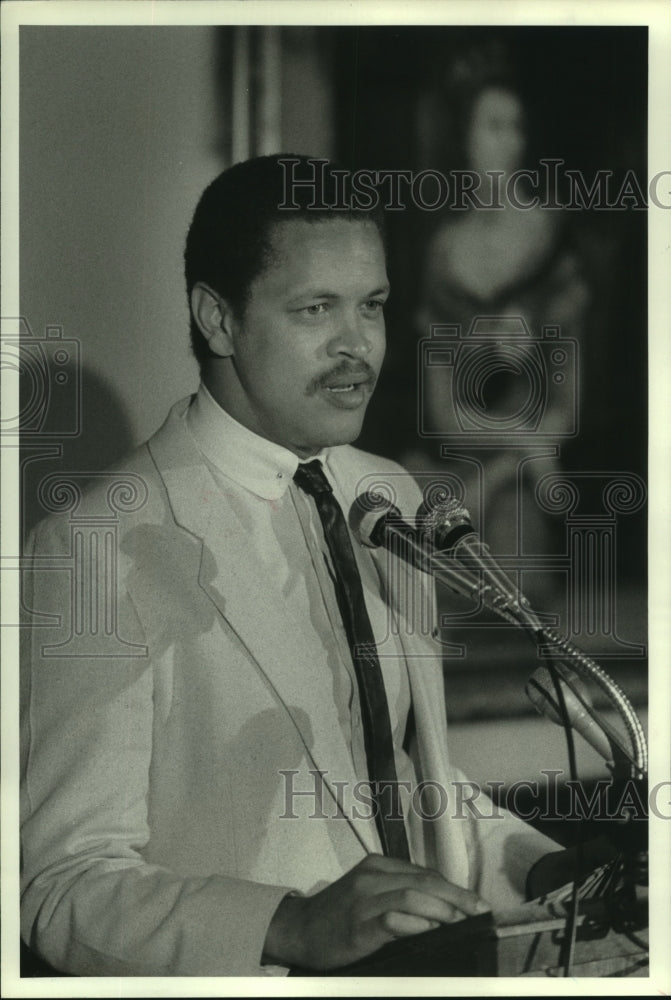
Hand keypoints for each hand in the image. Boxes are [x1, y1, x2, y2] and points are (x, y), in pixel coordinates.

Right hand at [262, 853, 489, 970]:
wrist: (300, 929)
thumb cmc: (339, 914)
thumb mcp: (368, 893)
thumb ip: (398, 894)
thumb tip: (442, 907)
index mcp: (378, 866)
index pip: (425, 874)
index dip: (454, 888)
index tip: (477, 903)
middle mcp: (372, 877)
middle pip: (424, 881)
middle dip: (457, 896)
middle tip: (480, 910)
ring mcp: (363, 900)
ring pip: (412, 896)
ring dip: (441, 910)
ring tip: (462, 921)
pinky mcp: (358, 925)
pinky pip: (392, 920)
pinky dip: (415, 925)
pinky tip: (430, 931)